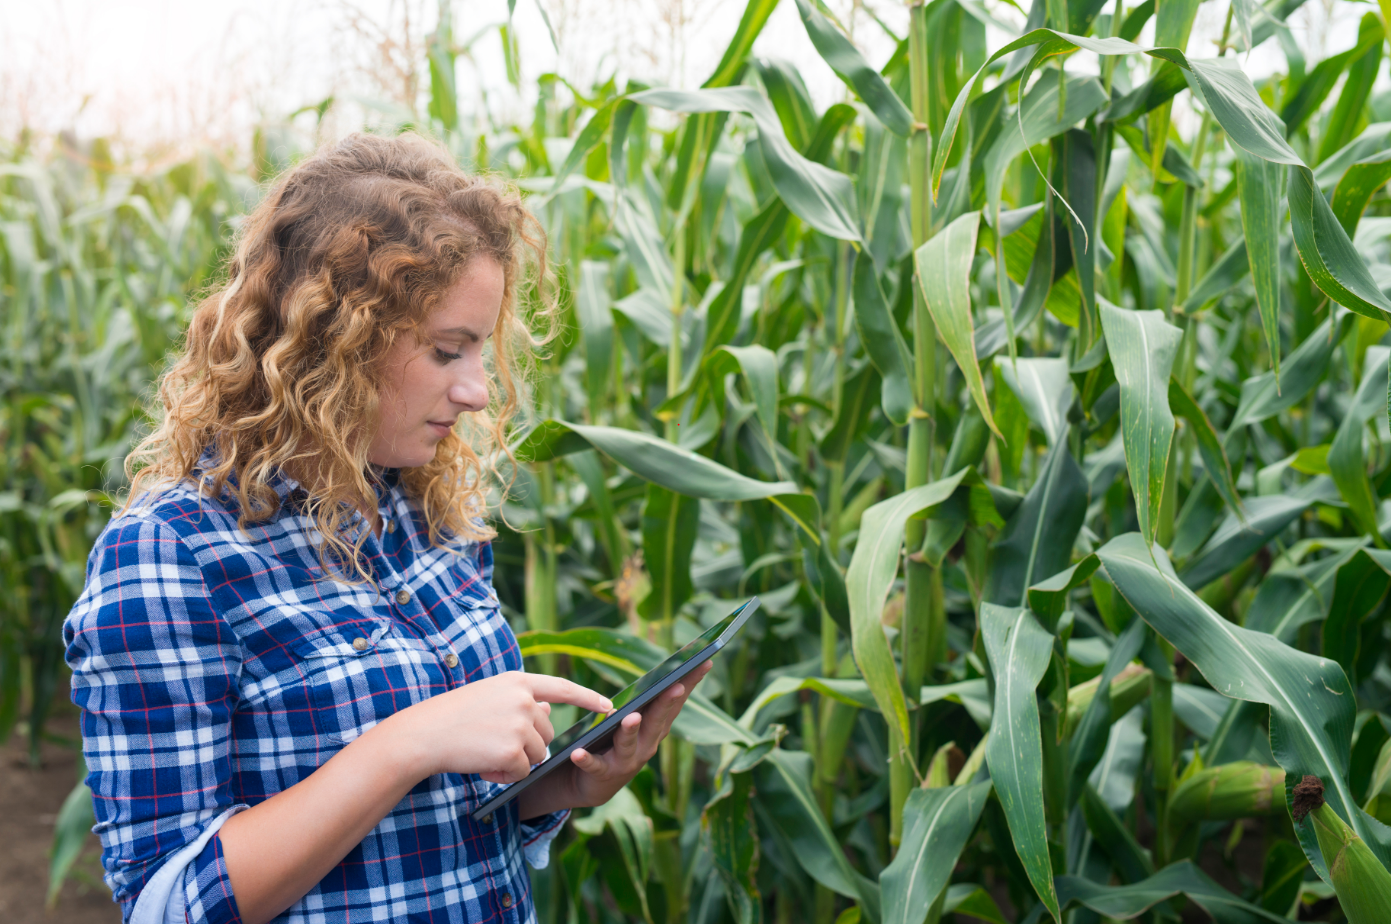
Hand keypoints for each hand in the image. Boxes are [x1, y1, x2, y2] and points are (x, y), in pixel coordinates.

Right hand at [386, 671, 612, 783]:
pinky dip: (505, 775)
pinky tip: (484, 765)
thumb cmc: (453, 717)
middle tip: (493, 744)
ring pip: (538, 755)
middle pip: (547, 733)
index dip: (587, 698)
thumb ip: (521, 702)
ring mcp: (520, 724)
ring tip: (485, 752)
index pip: (562, 688)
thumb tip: (548, 710)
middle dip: (527, 746)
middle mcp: (524, 699)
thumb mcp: (490, 697)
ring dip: (516, 762)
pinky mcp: (514, 751)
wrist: (424, 735)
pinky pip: (524, 772)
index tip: (609, 705)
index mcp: (517, 681)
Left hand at [562, 659, 712, 808]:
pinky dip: (587, 759)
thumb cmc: (618, 743)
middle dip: (666, 703)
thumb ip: (648, 702)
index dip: (691, 683)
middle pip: (657, 721)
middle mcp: (646, 744)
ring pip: (628, 743)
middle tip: (676, 686)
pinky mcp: (603, 773)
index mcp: (656, 728)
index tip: (705, 661)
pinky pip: (594, 765)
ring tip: (630, 717)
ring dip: (630, 730)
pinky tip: (578, 753)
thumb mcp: (637, 721)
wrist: (594, 784)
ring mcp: (626, 760)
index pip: (675, 702)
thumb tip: (667, 673)